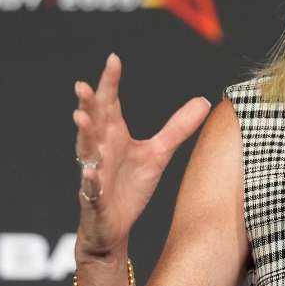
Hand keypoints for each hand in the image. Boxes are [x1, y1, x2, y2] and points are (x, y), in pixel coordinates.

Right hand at [72, 53, 210, 258]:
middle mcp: (101, 149)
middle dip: (88, 102)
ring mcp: (94, 173)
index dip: (111, 82)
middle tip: (83, 84)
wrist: (114, 227)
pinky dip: (90, 180)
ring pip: (86, 151)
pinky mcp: (94, 199)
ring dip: (83, 134)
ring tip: (80, 117)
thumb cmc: (130, 186)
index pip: (111, 102)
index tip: (113, 59)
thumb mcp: (159, 154)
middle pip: (94, 121)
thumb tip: (204, 100)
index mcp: (114, 134)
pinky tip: (91, 174)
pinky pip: (90, 189)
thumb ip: (178, 127)